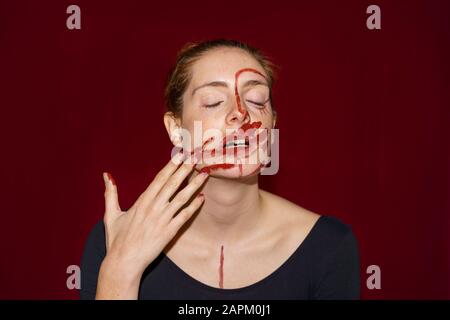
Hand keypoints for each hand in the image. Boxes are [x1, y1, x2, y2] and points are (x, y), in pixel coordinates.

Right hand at [96, 152, 207, 298]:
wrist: (124, 262)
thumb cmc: (117, 240)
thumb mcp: (111, 214)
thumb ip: (111, 194)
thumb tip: (107, 175)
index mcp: (142, 201)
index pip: (159, 179)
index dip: (171, 165)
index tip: (180, 155)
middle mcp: (154, 208)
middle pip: (173, 184)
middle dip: (185, 169)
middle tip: (196, 157)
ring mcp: (163, 219)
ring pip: (182, 198)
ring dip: (194, 185)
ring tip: (204, 174)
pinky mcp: (169, 232)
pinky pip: (185, 216)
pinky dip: (194, 207)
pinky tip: (202, 198)